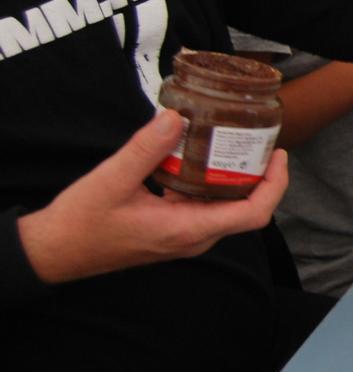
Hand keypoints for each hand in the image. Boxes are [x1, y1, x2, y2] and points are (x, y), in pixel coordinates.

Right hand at [16, 110, 289, 285]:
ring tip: (235, 146)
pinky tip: (198, 159)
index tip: (278, 156)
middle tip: (259, 144)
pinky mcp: (171, 231)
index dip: (274, 185)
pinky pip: (202, 207)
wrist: (54, 252)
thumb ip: (146, 150)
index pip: (253, 214)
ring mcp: (182, 237)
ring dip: (235, 180)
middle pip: (246, 210)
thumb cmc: (81, 224)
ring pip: (224, 208)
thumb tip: (175, 119)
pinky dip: (209, 184)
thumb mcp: (112, 180)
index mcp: (187, 230)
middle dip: (260, 178)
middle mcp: (192, 238)